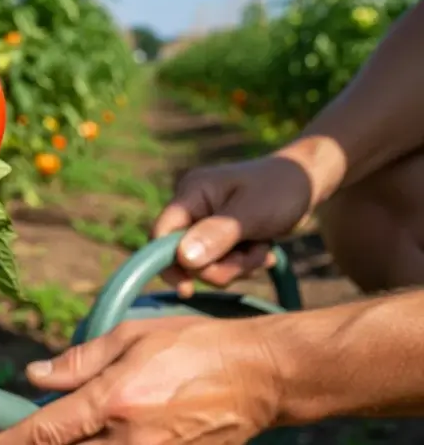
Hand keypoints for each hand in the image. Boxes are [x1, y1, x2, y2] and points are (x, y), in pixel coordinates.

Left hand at [0, 317, 282, 444]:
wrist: (262, 375)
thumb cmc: (196, 347)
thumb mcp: (132, 337)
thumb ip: (80, 361)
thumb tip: (36, 375)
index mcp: (114, 400)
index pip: (45, 432)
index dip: (9, 443)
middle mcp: (131, 440)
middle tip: (26, 438)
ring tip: (70, 431)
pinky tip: (103, 437)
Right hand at [152, 153, 315, 295]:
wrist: (306, 180)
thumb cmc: (281, 189)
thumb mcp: (251, 213)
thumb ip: (217, 235)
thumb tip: (183, 258)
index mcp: (192, 193)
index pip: (162, 232)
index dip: (168, 262)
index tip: (187, 288)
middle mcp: (192, 208)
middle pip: (184, 256)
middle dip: (220, 265)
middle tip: (251, 256)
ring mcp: (205, 222)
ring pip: (206, 264)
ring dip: (237, 266)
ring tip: (262, 248)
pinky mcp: (219, 235)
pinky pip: (221, 263)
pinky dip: (243, 264)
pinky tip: (262, 249)